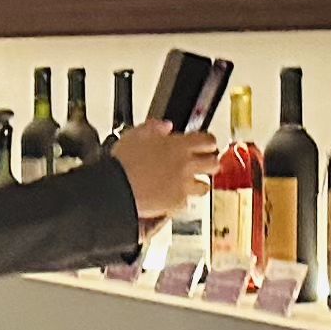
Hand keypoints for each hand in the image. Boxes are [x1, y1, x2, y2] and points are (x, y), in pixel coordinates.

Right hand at [108, 120, 225, 222]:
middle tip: (203, 164)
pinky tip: (171, 197)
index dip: (208, 143)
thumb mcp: (135, 135)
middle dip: (209, 163)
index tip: (206, 144)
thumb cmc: (123, 162)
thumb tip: (165, 126)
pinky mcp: (177, 203)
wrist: (117, 188)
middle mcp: (186, 165)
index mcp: (179, 145)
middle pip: (213, 163)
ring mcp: (183, 185)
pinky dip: (180, 200)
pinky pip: (186, 202)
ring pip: (204, 186)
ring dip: (198, 184)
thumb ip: (154, 128)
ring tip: (189, 184)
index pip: (208, 141)